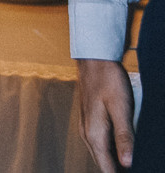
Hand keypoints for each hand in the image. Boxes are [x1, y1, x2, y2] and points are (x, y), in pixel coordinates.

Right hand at [76, 57, 136, 171]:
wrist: (94, 61)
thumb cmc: (108, 81)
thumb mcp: (121, 108)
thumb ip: (124, 137)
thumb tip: (127, 163)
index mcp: (94, 134)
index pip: (106, 167)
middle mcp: (87, 134)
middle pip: (102, 163)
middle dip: (116, 172)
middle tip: (134, 172)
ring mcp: (87, 128)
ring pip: (100, 155)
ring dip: (112, 164)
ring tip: (129, 168)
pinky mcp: (90, 122)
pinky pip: (99, 145)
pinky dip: (109, 153)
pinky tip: (121, 152)